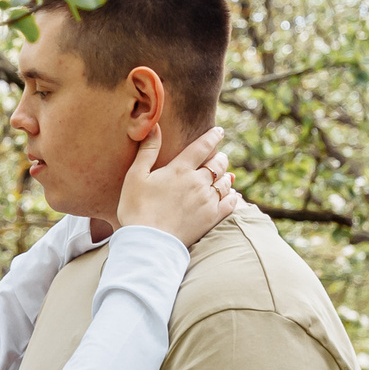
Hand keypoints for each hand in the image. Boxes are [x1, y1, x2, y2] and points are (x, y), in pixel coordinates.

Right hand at [117, 125, 241, 245]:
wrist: (149, 243)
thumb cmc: (137, 209)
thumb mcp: (135, 176)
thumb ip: (148, 151)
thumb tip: (154, 126)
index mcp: (180, 169)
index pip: (202, 146)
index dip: (213, 136)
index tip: (219, 131)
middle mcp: (198, 182)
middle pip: (217, 163)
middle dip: (220, 157)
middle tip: (219, 156)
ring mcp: (207, 201)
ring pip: (225, 182)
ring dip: (226, 176)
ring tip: (225, 175)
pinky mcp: (211, 218)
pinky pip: (231, 203)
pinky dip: (233, 196)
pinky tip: (233, 195)